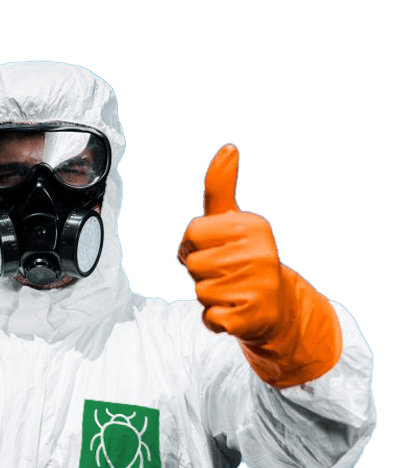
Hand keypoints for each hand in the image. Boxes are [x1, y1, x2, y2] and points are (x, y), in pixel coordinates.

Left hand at [177, 144, 287, 342]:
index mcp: (252, 226)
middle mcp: (260, 253)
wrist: (276, 307)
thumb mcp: (232, 220)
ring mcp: (257, 287)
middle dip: (201, 272)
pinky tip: (233, 312)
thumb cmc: (243, 258)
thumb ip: (220, 187)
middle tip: (225, 274)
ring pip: (199, 291)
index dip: (193, 244)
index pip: (191, 233)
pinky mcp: (250, 317)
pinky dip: (214, 320)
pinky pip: (209, 318)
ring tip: (231, 292)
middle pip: (192, 263)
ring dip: (208, 296)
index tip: (214, 249)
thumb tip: (229, 147)